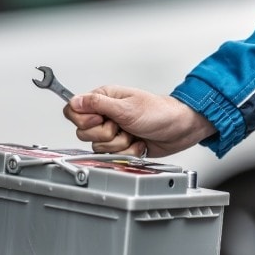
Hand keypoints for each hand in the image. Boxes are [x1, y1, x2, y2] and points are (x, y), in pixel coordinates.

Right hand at [63, 86, 216, 156]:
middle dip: (106, 134)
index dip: (83, 119)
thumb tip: (74, 100)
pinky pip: (112, 155)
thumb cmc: (159, 112)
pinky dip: (128, 152)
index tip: (100, 119)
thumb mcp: (126, 107)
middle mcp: (105, 114)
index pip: (74, 110)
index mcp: (103, 99)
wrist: (181, 129)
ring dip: (119, 144)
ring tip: (133, 134)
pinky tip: (138, 143)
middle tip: (121, 126)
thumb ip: (97, 104)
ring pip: (98, 146)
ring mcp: (113, 131)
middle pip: (84, 132)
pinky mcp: (120, 145)